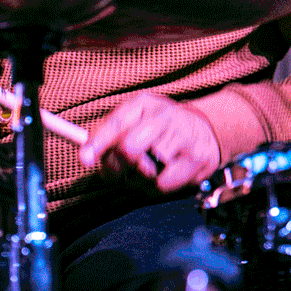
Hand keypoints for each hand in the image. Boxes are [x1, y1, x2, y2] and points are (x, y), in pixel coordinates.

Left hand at [79, 93, 220, 192]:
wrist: (205, 129)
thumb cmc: (160, 128)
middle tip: (117, 172)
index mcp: (144, 104)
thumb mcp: (135, 120)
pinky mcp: (197, 160)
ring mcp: (183, 137)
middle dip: (117, 165)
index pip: (117, 123)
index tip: (84, 158)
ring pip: (145, 171)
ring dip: (138, 178)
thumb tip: (86, 154)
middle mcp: (165, 116)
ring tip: (146, 168)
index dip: (98, 142)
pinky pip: (162, 184)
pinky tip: (163, 175)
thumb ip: (109, 133)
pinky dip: (155, 186)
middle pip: (129, 148)